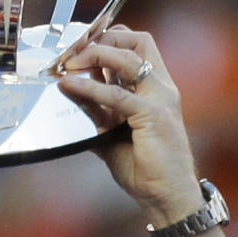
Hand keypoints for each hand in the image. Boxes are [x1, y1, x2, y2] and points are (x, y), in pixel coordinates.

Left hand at [58, 27, 201, 225]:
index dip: (109, 40)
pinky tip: (70, 86)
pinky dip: (89, 88)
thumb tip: (71, 97)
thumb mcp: (114, 136)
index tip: (81, 51)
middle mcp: (161, 88)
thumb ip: (97, 114)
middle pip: (137, 40)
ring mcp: (160, 99)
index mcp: (156, 90)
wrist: (169, 197)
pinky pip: (116, 95)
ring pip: (126, 58)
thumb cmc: (147, 171)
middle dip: (103, 39)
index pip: (137, 47)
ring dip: (93, 55)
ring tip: (68, 63)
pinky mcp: (152, 115)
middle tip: (74, 52)